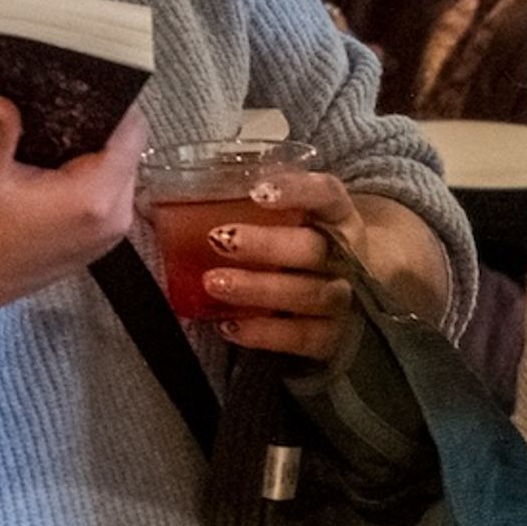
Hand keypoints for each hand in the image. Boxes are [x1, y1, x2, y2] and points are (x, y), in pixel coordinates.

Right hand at [0, 97, 145, 325]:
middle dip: (97, 128)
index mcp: (92, 200)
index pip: (131, 134)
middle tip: (58, 108)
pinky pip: (103, 198)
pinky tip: (48, 171)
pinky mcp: (90, 244)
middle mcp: (110, 221)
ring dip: (90, 155)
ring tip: (50, 137)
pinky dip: (84, 180)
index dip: (113, 103)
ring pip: (115, 174)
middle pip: (126, 153)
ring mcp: (103, 237)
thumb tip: (1, 99)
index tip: (86, 84)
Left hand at [193, 164, 371, 361]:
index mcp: (339, 217)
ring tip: (214, 283)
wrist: (351, 296)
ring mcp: (344, 300)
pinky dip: (265, 334)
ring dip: (259, 289)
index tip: (257, 191)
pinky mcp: (333, 339)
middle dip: (267, 245)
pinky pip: (301, 338)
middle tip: (219, 239)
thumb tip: (175, 187)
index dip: (298, 191)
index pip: (327, 195)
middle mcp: (348, 257)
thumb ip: (252, 204)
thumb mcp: (294, 219)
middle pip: (313, 250)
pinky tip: (229, 326)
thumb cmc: (304, 246)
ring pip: (308, 295)